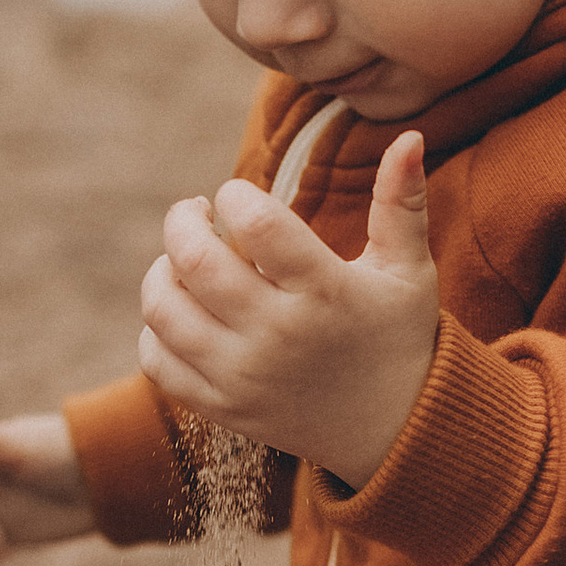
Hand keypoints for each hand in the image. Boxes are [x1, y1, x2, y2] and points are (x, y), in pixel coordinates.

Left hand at [137, 131, 439, 486]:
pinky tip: (183, 310)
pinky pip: (158, 363)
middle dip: (183, 222)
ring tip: (184, 260)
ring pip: (164, 311)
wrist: (395, 431)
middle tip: (196, 214)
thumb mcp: (409, 270)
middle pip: (195, 263)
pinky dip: (156, 329)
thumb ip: (402, 202)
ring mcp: (245, 377)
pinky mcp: (223, 408)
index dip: (235, 196)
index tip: (239, 197)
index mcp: (325, 293)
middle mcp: (279, 337)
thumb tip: (409, 134)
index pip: (257, 224)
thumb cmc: (398, 335)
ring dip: (162, 272)